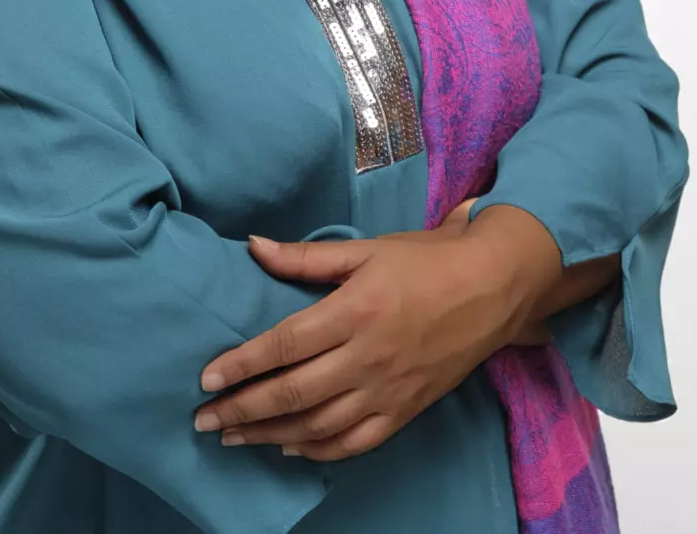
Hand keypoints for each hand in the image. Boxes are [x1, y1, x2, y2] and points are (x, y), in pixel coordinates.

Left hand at [194, 214, 560, 461]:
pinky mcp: (405, 411)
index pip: (284, 345)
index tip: (206, 380)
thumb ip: (306, 256)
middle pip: (293, 393)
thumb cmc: (424, 261)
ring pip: (319, 425)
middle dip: (242, 409)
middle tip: (204, 420)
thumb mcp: (365, 249)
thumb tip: (252, 246)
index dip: (242, 364)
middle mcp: (367, 358)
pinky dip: (319, 451)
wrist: (492, 288)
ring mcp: (387, 390)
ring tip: (234, 438)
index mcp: (354, 311)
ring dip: (270, 435)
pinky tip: (290, 447)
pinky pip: (355, 442)